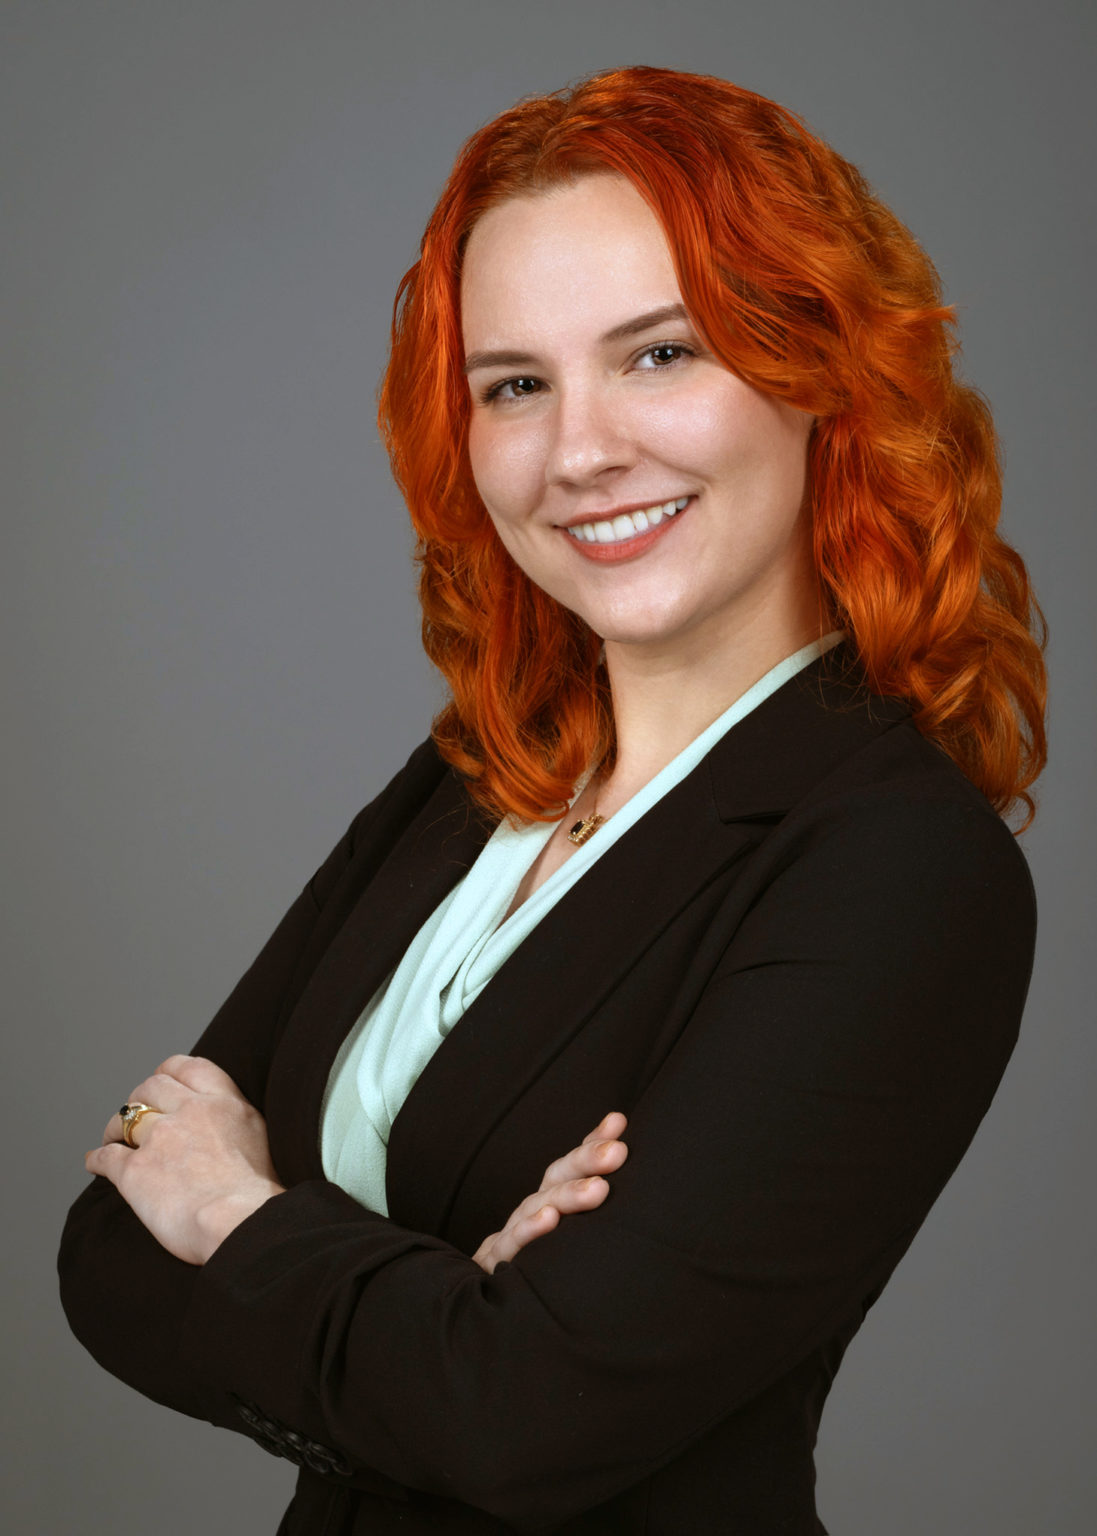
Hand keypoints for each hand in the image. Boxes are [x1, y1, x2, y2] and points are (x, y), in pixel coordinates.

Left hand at [85, 1055, 283, 1265]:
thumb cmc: (259, 1195)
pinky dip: (98, 1158)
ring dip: (117, 1127)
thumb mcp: (259, 1140)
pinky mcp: (136, 1170)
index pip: (189, 1067)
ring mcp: (160, 1138)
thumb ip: (237, 1124)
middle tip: (136, 1114)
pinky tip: (95, 1163)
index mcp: (224, 1103)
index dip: (170, 1072)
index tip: (162, 1081)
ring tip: (113, 1138)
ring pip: (125, 1118)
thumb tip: (227, 1130)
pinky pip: (107, 1156)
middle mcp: (190, 1111)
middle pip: (152, 1086)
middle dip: (140, 1098)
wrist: (242, 1222)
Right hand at [472, 1113, 627, 1273]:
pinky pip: (510, 1244)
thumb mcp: (571, 1234)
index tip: (618, 1123)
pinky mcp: (494, 1263)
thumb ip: (593, 1198)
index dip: (593, 1143)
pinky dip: (529, 1229)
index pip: (571, 1166)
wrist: (490, 1307)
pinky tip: (549, 1219)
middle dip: (587, 1161)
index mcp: (550, 1202)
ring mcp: (511, 1234)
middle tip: (617, 1152)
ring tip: (598, 1189)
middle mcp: (531, 1211)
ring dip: (568, 1195)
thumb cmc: (540, 1264)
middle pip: (556, 1178)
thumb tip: (623, 1150)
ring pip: (538, 1207)